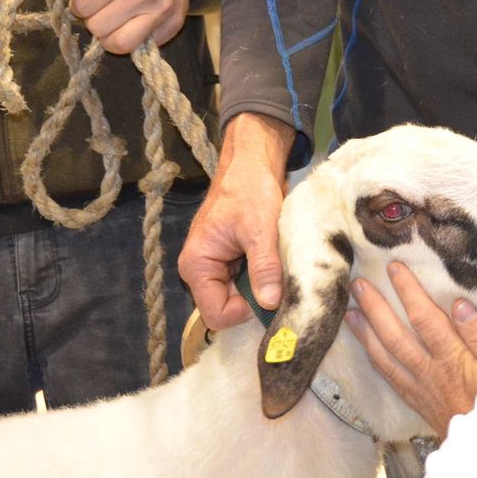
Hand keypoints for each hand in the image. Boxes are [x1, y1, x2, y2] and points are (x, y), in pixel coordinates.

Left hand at [72, 0, 195, 53]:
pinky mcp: (174, 23)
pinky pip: (144, 46)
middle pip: (99, 28)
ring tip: (113, 20)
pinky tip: (134, 20)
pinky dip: (135, 37)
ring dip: (111, 35)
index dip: (79, 3)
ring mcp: (162, 10)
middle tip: (100, 7)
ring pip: (121, 44)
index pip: (84, 5)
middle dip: (94, 18)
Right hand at [178, 113, 292, 328]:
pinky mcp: (230, 262)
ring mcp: (215, 267)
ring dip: (261, 290)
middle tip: (280, 284)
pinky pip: (246, 284)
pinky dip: (263, 279)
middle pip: (227, 309)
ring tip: (279, 271)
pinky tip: (275, 265)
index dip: (244, 312)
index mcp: (197, 265)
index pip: (216, 314)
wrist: (252, 163)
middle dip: (254, 302)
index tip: (269, 292)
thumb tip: (270, 304)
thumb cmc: (250, 190)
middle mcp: (200, 271)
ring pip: (239, 298)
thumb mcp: (261, 229)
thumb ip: (264, 268)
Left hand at [345, 261, 476, 440]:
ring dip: (366, 334)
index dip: (408, 291)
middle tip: (358, 284)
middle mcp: (431, 373)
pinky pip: (391, 380)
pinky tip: (369, 351)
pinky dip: (376, 362)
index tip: (394, 268)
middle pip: (395, 336)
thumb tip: (458, 305)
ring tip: (350, 312)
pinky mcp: (420, 404)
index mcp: (454, 359)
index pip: (425, 319)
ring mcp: (422, 390)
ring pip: (386, 358)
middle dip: (376, 308)